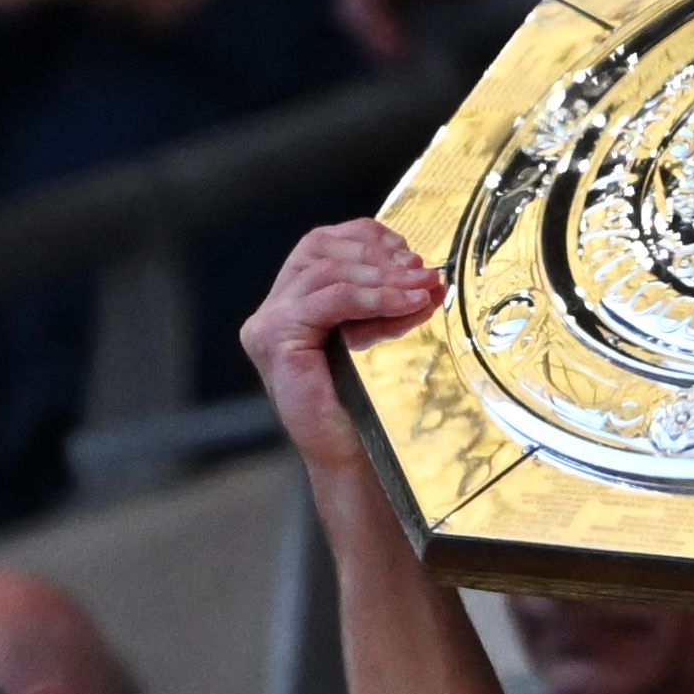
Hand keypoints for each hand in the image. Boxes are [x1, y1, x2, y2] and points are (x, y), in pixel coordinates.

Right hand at [243, 219, 441, 481]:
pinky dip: (375, 298)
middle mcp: (272, 307)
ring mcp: (268, 322)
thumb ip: (385, 302)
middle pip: (322, 251)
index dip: (364, 238)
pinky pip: (331, 301)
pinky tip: (409, 304)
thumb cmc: (359, 404)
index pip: (321, 244)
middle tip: (425, 273)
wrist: (347, 455)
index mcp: (290, 301)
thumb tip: (425, 273)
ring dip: (385, 278)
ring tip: (424, 288)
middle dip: (381, 258)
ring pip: (328, 273)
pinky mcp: (276, 338)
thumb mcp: (374, 336)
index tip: (410, 251)